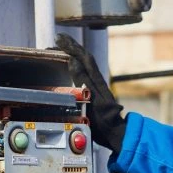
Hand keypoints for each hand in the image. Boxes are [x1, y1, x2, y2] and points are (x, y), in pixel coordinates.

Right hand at [55, 33, 126, 152]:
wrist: (115, 133)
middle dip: (71, 47)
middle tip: (57, 39)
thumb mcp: (93, 100)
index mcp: (95, 80)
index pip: (83, 57)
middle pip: (84, 59)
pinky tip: (67, 67)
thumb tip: (72, 61)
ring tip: (59, 49)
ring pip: (83, 65)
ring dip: (72, 55)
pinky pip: (82, 74)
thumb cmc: (104, 120)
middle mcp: (96, 80)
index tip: (59, 39)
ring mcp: (95, 86)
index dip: (71, 47)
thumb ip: (83, 80)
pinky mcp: (93, 93)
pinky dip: (73, 66)